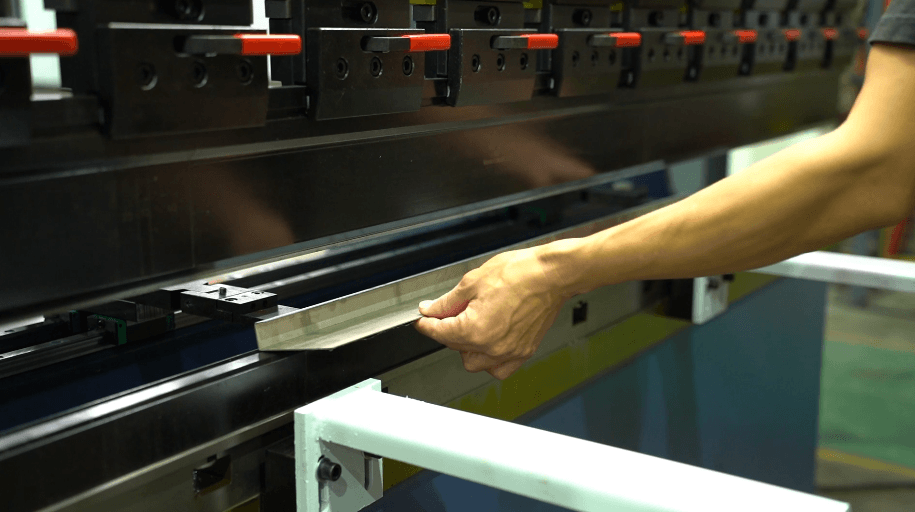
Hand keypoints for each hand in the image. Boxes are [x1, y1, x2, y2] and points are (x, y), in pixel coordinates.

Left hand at [414, 247, 569, 379]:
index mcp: (475, 330)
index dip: (426, 324)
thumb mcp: (473, 282)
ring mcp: (509, 352)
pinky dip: (490, 361)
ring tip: (470, 328)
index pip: (439, 332)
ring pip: (475, 363)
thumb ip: (447, 301)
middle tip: (451, 313)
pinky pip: (500, 369)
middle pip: (455, 348)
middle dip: (448, 331)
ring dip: (467, 349)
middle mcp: (492, 347)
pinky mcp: (524, 351)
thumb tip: (431, 309)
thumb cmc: (520, 274)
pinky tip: (488, 344)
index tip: (422, 320)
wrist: (551, 275)